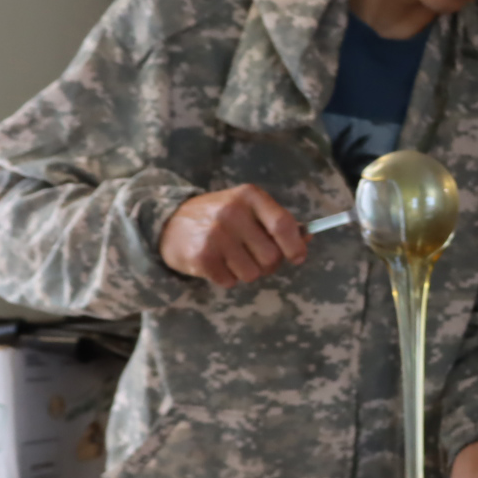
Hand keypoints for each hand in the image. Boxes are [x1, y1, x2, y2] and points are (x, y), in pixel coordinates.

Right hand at [160, 184, 305, 287]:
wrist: (170, 223)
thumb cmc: (218, 218)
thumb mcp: (247, 209)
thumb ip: (276, 222)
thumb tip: (308, 237)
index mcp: (249, 196)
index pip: (283, 224)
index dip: (295, 246)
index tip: (297, 257)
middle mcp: (232, 212)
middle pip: (271, 257)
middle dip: (266, 264)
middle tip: (251, 256)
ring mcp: (216, 234)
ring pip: (252, 274)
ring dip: (245, 272)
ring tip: (230, 257)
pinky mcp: (202, 256)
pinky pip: (231, 282)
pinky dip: (226, 278)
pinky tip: (215, 263)